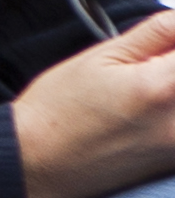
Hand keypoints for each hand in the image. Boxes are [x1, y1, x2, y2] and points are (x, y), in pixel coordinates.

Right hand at [17, 16, 174, 197]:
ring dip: (167, 88)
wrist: (35, 164)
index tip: (163, 45)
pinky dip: (167, 113)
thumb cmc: (56, 110)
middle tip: (151, 63)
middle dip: (170, 64)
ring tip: (141, 92)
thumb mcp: (99, 57)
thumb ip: (156, 32)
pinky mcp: (173, 162)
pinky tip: (141, 112)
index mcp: (160, 86)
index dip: (173, 44)